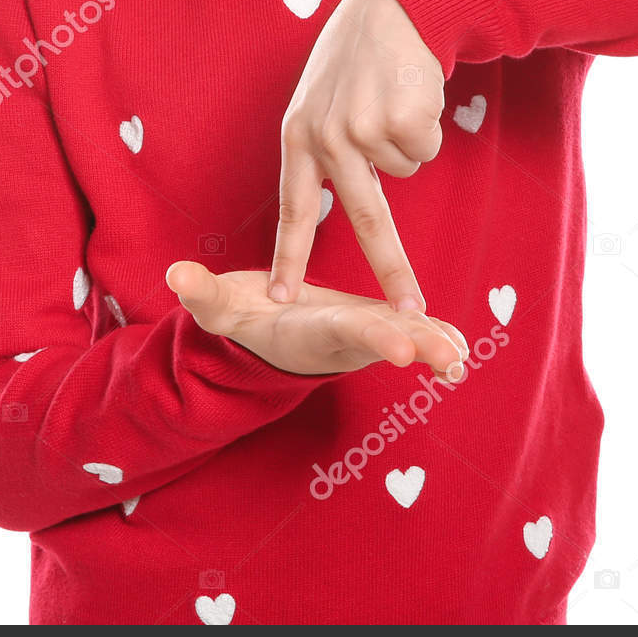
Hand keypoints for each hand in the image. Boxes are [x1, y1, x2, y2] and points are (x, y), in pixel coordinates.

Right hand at [166, 261, 467, 380]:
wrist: (265, 337)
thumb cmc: (245, 316)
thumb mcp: (222, 305)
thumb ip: (202, 292)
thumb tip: (174, 274)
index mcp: (311, 329)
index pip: (345, 331)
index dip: (373, 337)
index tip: (401, 348)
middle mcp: (341, 339)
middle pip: (384, 343)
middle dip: (417, 350)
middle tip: (451, 362)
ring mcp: (360, 337)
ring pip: (403, 341)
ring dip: (434, 348)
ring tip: (463, 358)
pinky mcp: (373, 326)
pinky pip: (408, 334)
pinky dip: (433, 338)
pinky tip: (462, 344)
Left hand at [267, 0, 443, 311]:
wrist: (393, 5)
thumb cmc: (358, 55)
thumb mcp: (321, 98)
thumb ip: (321, 145)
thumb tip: (339, 200)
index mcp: (298, 134)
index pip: (293, 207)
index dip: (290, 254)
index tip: (282, 297)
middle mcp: (327, 136)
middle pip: (366, 218)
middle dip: (392, 270)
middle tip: (410, 310)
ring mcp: (364, 128)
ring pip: (404, 171)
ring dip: (407, 140)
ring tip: (394, 96)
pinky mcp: (401, 119)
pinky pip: (425, 148)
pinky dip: (427, 123)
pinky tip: (411, 90)